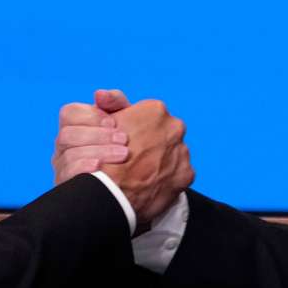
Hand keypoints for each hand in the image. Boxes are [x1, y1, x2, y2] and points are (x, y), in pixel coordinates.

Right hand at [52, 90, 132, 183]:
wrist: (132, 183)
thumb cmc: (126, 147)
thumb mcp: (126, 122)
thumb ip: (115, 103)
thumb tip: (99, 94)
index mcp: (74, 127)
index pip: (69, 113)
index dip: (91, 116)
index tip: (114, 123)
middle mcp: (64, 147)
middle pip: (67, 135)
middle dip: (98, 136)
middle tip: (124, 140)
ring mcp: (62, 167)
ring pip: (69, 156)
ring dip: (98, 152)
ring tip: (123, 155)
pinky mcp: (66, 187)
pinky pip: (68, 175)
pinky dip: (84, 169)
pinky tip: (102, 168)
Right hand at [101, 99, 193, 222]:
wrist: (111, 193)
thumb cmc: (104, 156)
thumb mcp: (102, 121)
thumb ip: (109, 104)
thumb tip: (101, 94)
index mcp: (154, 109)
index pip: (147, 115)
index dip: (134, 129)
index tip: (125, 141)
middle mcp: (174, 126)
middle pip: (163, 133)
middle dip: (151, 143)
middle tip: (132, 158)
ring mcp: (183, 151)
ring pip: (172, 154)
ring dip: (159, 161)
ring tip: (140, 174)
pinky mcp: (187, 174)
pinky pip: (178, 175)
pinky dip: (166, 180)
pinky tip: (149, 185)